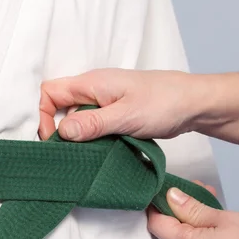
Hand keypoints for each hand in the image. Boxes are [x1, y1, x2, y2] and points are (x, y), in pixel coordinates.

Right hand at [39, 68, 208, 140]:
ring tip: (89, 154)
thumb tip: (61, 131)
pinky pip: (93, 125)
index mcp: (91, 83)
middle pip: (59, 107)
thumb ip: (92, 124)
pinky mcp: (115, 113)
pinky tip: (102, 151)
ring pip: (77, 118)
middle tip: (70, 153)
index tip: (54, 140)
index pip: (50, 92)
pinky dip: (93, 139)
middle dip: (59, 131)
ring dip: (79, 137)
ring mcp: (105, 101)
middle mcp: (94, 90)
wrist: (194, 103)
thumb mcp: (126, 116)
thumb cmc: (165, 102)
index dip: (43, 115)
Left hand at [150, 181, 238, 238]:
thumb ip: (192, 208)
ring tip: (212, 206)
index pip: (157, 226)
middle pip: (174, 237)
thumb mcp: (222, 216)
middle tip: (195, 193)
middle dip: (181, 213)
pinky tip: (220, 228)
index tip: (161, 194)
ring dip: (196, 226)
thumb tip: (171, 197)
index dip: (157, 207)